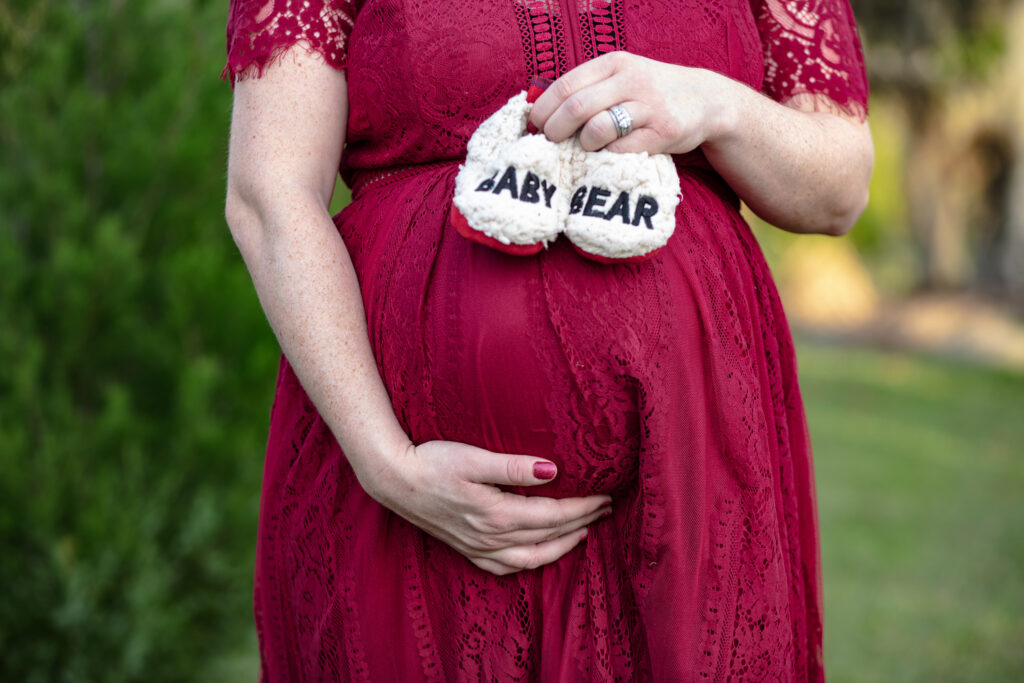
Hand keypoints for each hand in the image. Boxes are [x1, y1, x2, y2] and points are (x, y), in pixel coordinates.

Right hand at [363, 440, 611, 575]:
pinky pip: (505, 567)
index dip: (583, 507)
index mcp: (497, 514)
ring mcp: (477, 547)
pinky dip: (529, 562)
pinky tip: (538, 554)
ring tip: (583, 533)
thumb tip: (552, 471)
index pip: (553, 514)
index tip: (606, 496)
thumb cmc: (431, 461)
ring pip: (530, 558)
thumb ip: (513, 467)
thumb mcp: (472, 458)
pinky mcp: (465, 547)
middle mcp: (491, 537)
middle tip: (606, 509)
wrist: (392, 479)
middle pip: (548, 535)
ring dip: (561, 547)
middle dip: (581, 523)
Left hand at [528, 51, 737, 154]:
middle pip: (576, 108)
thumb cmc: (650, 94)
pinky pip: (621, 150)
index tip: (536, 126)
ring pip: (597, 129)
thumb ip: (587, 88)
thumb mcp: (621, 77)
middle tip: (552, 143)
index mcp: (613, 64)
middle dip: (555, 130)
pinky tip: (608, 156)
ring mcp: (648, 106)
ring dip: (582, 145)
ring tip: (584, 149)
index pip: (565, 85)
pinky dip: (607, 157)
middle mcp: (630, 80)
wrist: (706, 101)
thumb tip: (540, 110)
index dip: (544, 110)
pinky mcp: (663, 132)